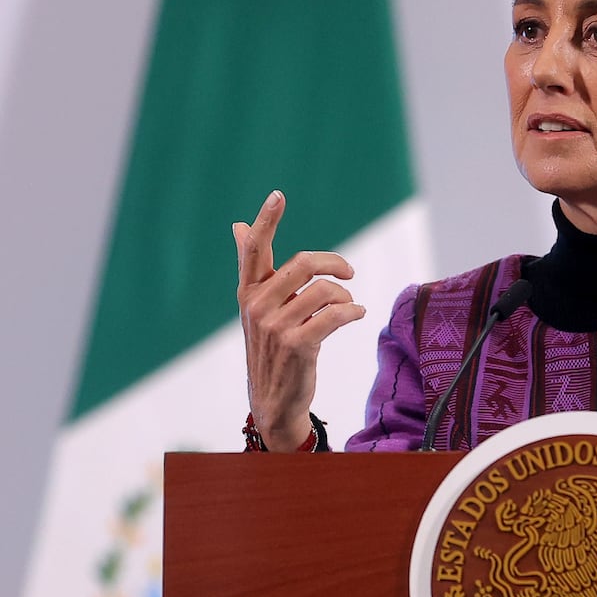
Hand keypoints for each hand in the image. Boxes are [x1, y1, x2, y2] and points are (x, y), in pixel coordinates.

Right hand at [233, 190, 365, 450]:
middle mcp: (257, 306)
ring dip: (345, 295)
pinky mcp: (297, 345)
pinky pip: (335, 314)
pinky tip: (357, 313)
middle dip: (335, 263)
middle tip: (349, 271)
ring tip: (348, 304)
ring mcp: (275, 326)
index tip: (278, 195)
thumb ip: (253, 267)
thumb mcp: (258, 307)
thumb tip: (238, 225)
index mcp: (248, 292)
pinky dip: (353, 311)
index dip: (266, 220)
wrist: (273, 400)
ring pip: (325, 290)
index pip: (253, 250)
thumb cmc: (271, 346)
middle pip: (304, 263)